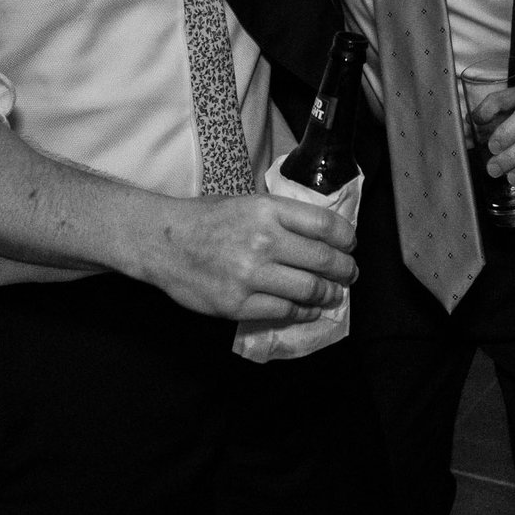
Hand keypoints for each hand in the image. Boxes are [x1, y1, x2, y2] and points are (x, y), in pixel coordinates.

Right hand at [139, 195, 358, 322]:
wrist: (163, 242)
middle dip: (344, 270)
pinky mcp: (239, 303)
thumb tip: (321, 234)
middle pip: (323, 259)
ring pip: (309, 289)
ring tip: (333, 294)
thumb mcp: (248, 203)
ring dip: (328, 294)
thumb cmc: (206, 219)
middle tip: (349, 274)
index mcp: (269, 210)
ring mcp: (252, 274)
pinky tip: (307, 309)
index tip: (350, 245)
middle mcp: (264, 240)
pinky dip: (303, 312)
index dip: (346, 238)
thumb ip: (283, 217)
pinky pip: (284, 311)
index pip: (325, 224)